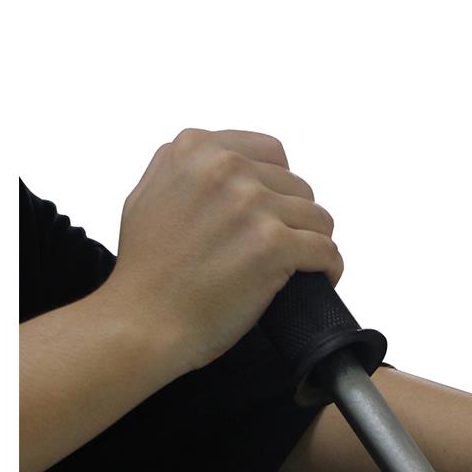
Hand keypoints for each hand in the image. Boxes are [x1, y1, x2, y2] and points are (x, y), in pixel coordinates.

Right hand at [101, 128, 342, 376]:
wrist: (142, 321)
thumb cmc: (144, 271)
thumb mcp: (149, 195)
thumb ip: (185, 171)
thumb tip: (220, 165)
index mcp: (197, 150)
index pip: (271, 153)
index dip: (278, 188)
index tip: (273, 214)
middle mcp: (226, 168)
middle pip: (297, 187)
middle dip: (294, 219)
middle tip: (282, 250)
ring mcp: (251, 205)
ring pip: (318, 218)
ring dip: (314, 243)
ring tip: (300, 267)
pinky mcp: (272, 244)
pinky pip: (327, 250)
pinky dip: (330, 267)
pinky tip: (321, 279)